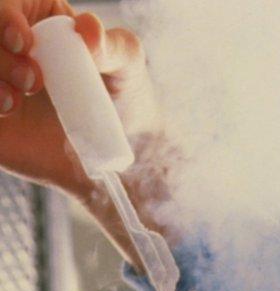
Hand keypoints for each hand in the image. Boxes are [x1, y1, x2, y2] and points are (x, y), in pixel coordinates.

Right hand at [0, 1, 157, 200]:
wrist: (114, 149)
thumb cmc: (123, 98)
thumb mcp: (128, 68)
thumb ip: (114, 45)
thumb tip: (87, 27)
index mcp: (39, 20)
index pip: (6, 4)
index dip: (4, 14)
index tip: (24, 42)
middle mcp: (8, 45)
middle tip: (33, 80)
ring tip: (15, 101)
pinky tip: (7, 110)